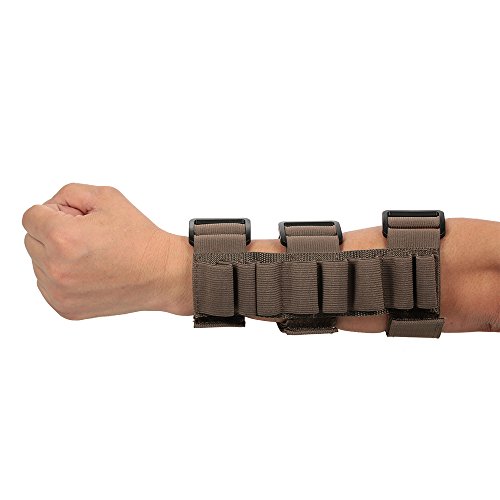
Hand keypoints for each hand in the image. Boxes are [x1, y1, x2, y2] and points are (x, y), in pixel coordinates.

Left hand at [22, 184, 192, 319]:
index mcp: (63, 238)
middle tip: (89, 238)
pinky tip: (90, 272)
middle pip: (31, 240)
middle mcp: (56, 268)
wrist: (162, 274)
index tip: (77, 220)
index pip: (30, 216)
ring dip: (57, 256)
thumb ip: (67, 194)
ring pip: (38, 263)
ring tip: (92, 257)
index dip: (55, 212)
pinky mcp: (65, 308)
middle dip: (54, 234)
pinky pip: (47, 285)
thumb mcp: (106, 197)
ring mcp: (59, 292)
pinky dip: (63, 276)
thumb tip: (47, 210)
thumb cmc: (139, 238)